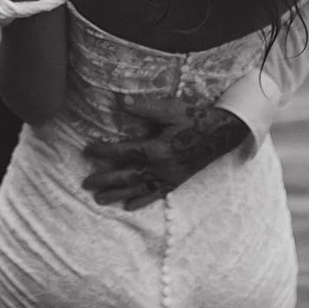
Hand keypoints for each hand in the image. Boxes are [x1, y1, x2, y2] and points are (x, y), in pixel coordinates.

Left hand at [82, 102, 249, 210]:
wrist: (221, 133)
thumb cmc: (195, 118)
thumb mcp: (171, 109)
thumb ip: (145, 107)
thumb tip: (120, 101)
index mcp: (159, 149)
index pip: (125, 151)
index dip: (104, 151)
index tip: (88, 149)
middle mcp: (163, 167)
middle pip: (128, 176)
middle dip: (106, 180)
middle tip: (86, 184)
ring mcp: (170, 177)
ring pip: (139, 189)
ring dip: (118, 194)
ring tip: (100, 200)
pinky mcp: (176, 182)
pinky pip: (155, 194)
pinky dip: (141, 201)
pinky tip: (129, 206)